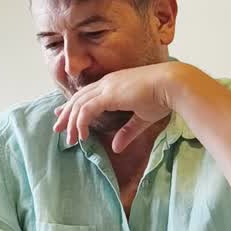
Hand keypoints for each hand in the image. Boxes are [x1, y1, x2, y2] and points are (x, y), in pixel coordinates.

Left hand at [54, 62, 186, 152]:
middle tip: (57, 128)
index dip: (74, 105)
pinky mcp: (109, 94)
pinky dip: (81, 122)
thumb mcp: (142, 118)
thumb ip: (127, 132)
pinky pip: (86, 110)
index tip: (64, 115)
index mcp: (114, 84)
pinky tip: (82, 135)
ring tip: (69, 138)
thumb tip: (117, 147)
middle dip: (66, 114)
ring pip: (79, 104)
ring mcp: (107, 87)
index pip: (87, 94)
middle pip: (78, 98)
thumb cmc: (163, 97)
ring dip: (71, 122)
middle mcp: (107, 83)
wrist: (173, 84)